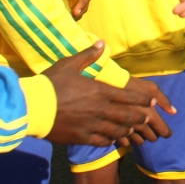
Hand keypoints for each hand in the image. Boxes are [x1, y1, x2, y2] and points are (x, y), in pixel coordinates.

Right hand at [43, 42, 157, 145]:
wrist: (32, 108)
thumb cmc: (50, 84)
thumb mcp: (69, 65)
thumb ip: (88, 55)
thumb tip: (101, 43)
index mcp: (99, 90)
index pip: (129, 96)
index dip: (144, 100)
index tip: (153, 102)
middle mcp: (100, 109)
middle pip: (128, 115)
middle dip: (140, 116)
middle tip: (147, 117)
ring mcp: (92, 125)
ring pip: (118, 130)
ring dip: (128, 129)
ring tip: (133, 127)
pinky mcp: (82, 137)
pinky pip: (103, 141)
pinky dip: (111, 139)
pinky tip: (114, 137)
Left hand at [53, 0, 91, 18]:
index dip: (82, 3)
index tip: (76, 11)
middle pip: (85, 1)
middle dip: (80, 10)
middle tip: (73, 18)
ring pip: (81, 4)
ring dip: (77, 12)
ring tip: (70, 20)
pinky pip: (75, 3)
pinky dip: (73, 10)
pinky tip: (67, 16)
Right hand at [121, 78, 176, 142]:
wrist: (109, 86)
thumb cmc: (133, 85)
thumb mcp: (151, 88)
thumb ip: (164, 101)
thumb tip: (174, 112)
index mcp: (150, 116)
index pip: (162, 131)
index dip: (165, 132)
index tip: (166, 133)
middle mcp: (140, 126)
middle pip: (151, 138)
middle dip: (153, 135)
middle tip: (152, 131)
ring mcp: (127, 130)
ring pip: (138, 141)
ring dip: (141, 138)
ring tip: (141, 133)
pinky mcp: (115, 133)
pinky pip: (125, 143)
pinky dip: (128, 140)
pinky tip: (128, 134)